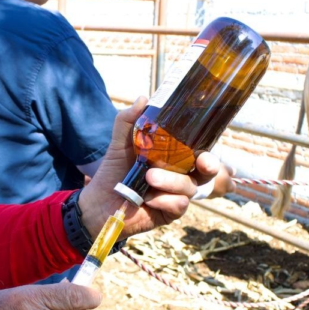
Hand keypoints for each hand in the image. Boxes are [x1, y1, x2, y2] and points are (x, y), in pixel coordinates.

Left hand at [79, 97, 220, 237]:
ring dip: (171, 181)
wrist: (99, 201)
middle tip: (201, 162)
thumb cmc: (113, 171)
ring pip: (190, 187)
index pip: (200, 151)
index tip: (206, 151)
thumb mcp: (120, 143)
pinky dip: (165, 200)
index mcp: (175, 157)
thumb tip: (142, 98)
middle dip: (210, 166)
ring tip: (149, 177)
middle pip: (207, 171)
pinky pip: (179, 204)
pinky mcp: (170, 212)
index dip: (210, 150)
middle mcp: (180, 175)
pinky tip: (148, 199)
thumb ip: (129, 121)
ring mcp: (176, 194)